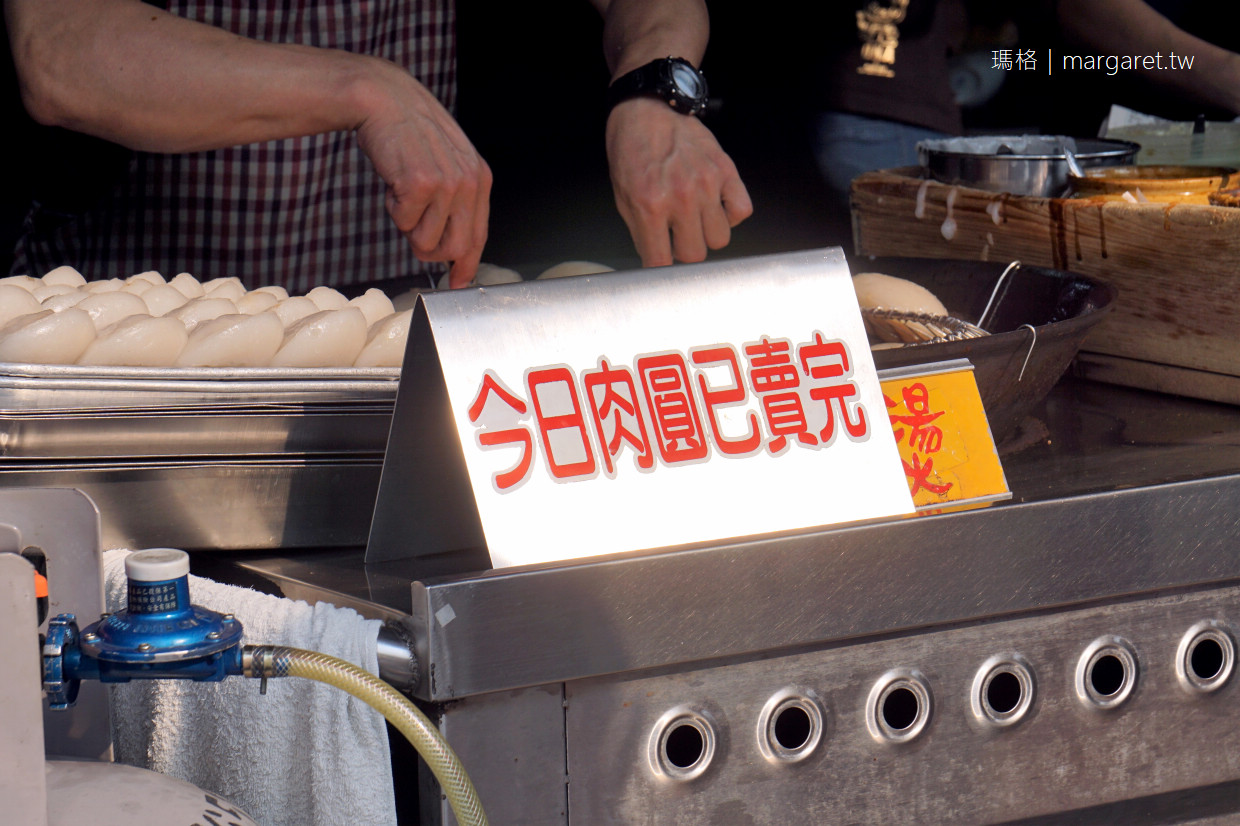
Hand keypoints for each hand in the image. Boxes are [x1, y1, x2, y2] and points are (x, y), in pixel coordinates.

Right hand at [355, 63, 491, 286]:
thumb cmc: (410, 133)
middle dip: (431, 251)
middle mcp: (469, 183)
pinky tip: (394, 180)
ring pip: (426, 241)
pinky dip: (393, 208)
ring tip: (405, 192)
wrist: (383, 99)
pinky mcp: (419, 185)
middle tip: (413, 232)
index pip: (479, 236)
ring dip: (408, 225)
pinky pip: (403, 223)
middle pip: (456, 249)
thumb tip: (452, 248)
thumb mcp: (448, 162)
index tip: (459, 282)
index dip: (467, 265)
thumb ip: (456, 200)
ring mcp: (446, 184)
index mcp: (480, 179)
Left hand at [605, 97, 751, 266]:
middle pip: (695, 255)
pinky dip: (731, 214)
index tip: (661, 261)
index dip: (660, 265)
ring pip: (720, 238)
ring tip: (695, 218)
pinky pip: (741, 210)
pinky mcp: (726, 170)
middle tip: (676, 236)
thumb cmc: (632, 149)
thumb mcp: (622, 194)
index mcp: (650, 205)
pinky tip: (715, 205)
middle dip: (684, 250)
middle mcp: (681, 197)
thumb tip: (657, 258)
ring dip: (707, 234)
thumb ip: (641, 230)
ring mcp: (707, 184)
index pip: (661, 261)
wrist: (648, 108)